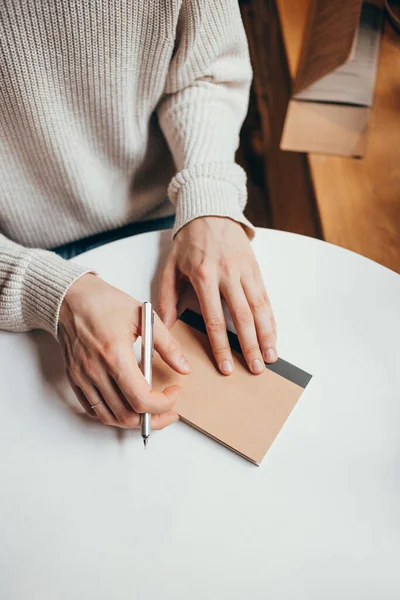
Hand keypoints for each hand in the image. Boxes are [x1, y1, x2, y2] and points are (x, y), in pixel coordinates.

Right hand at [59, 274, 190, 427]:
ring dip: (134, 420)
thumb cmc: (104, 303)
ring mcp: (83, 377)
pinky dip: (112, 414)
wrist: (71, 297)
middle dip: (154, 419)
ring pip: (110, 417)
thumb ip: (168, 345)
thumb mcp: (144, 317)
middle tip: (169, 410)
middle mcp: (95, 370)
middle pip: (127, 415)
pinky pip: (93, 410)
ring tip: (151, 411)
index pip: (141, 399)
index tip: (174, 393)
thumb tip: (184, 368)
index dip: (164, 404)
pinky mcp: (74, 379)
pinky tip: (126, 405)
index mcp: (115, 354)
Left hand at [158, 217, 276, 374]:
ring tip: (270, 357)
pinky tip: (274, 335)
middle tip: (255, 368)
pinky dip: (271, 319)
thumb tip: (164, 326)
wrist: (210, 212)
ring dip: (267, 335)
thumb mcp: (170, 267)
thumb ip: (166, 298)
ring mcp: (245, 272)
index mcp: (204, 276)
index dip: (221, 346)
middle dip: (250, 346)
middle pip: (242, 317)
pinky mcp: (256, 269)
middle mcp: (228, 275)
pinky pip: (266, 298)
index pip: (214, 318)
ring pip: (259, 309)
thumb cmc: (189, 242)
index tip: (225, 366)